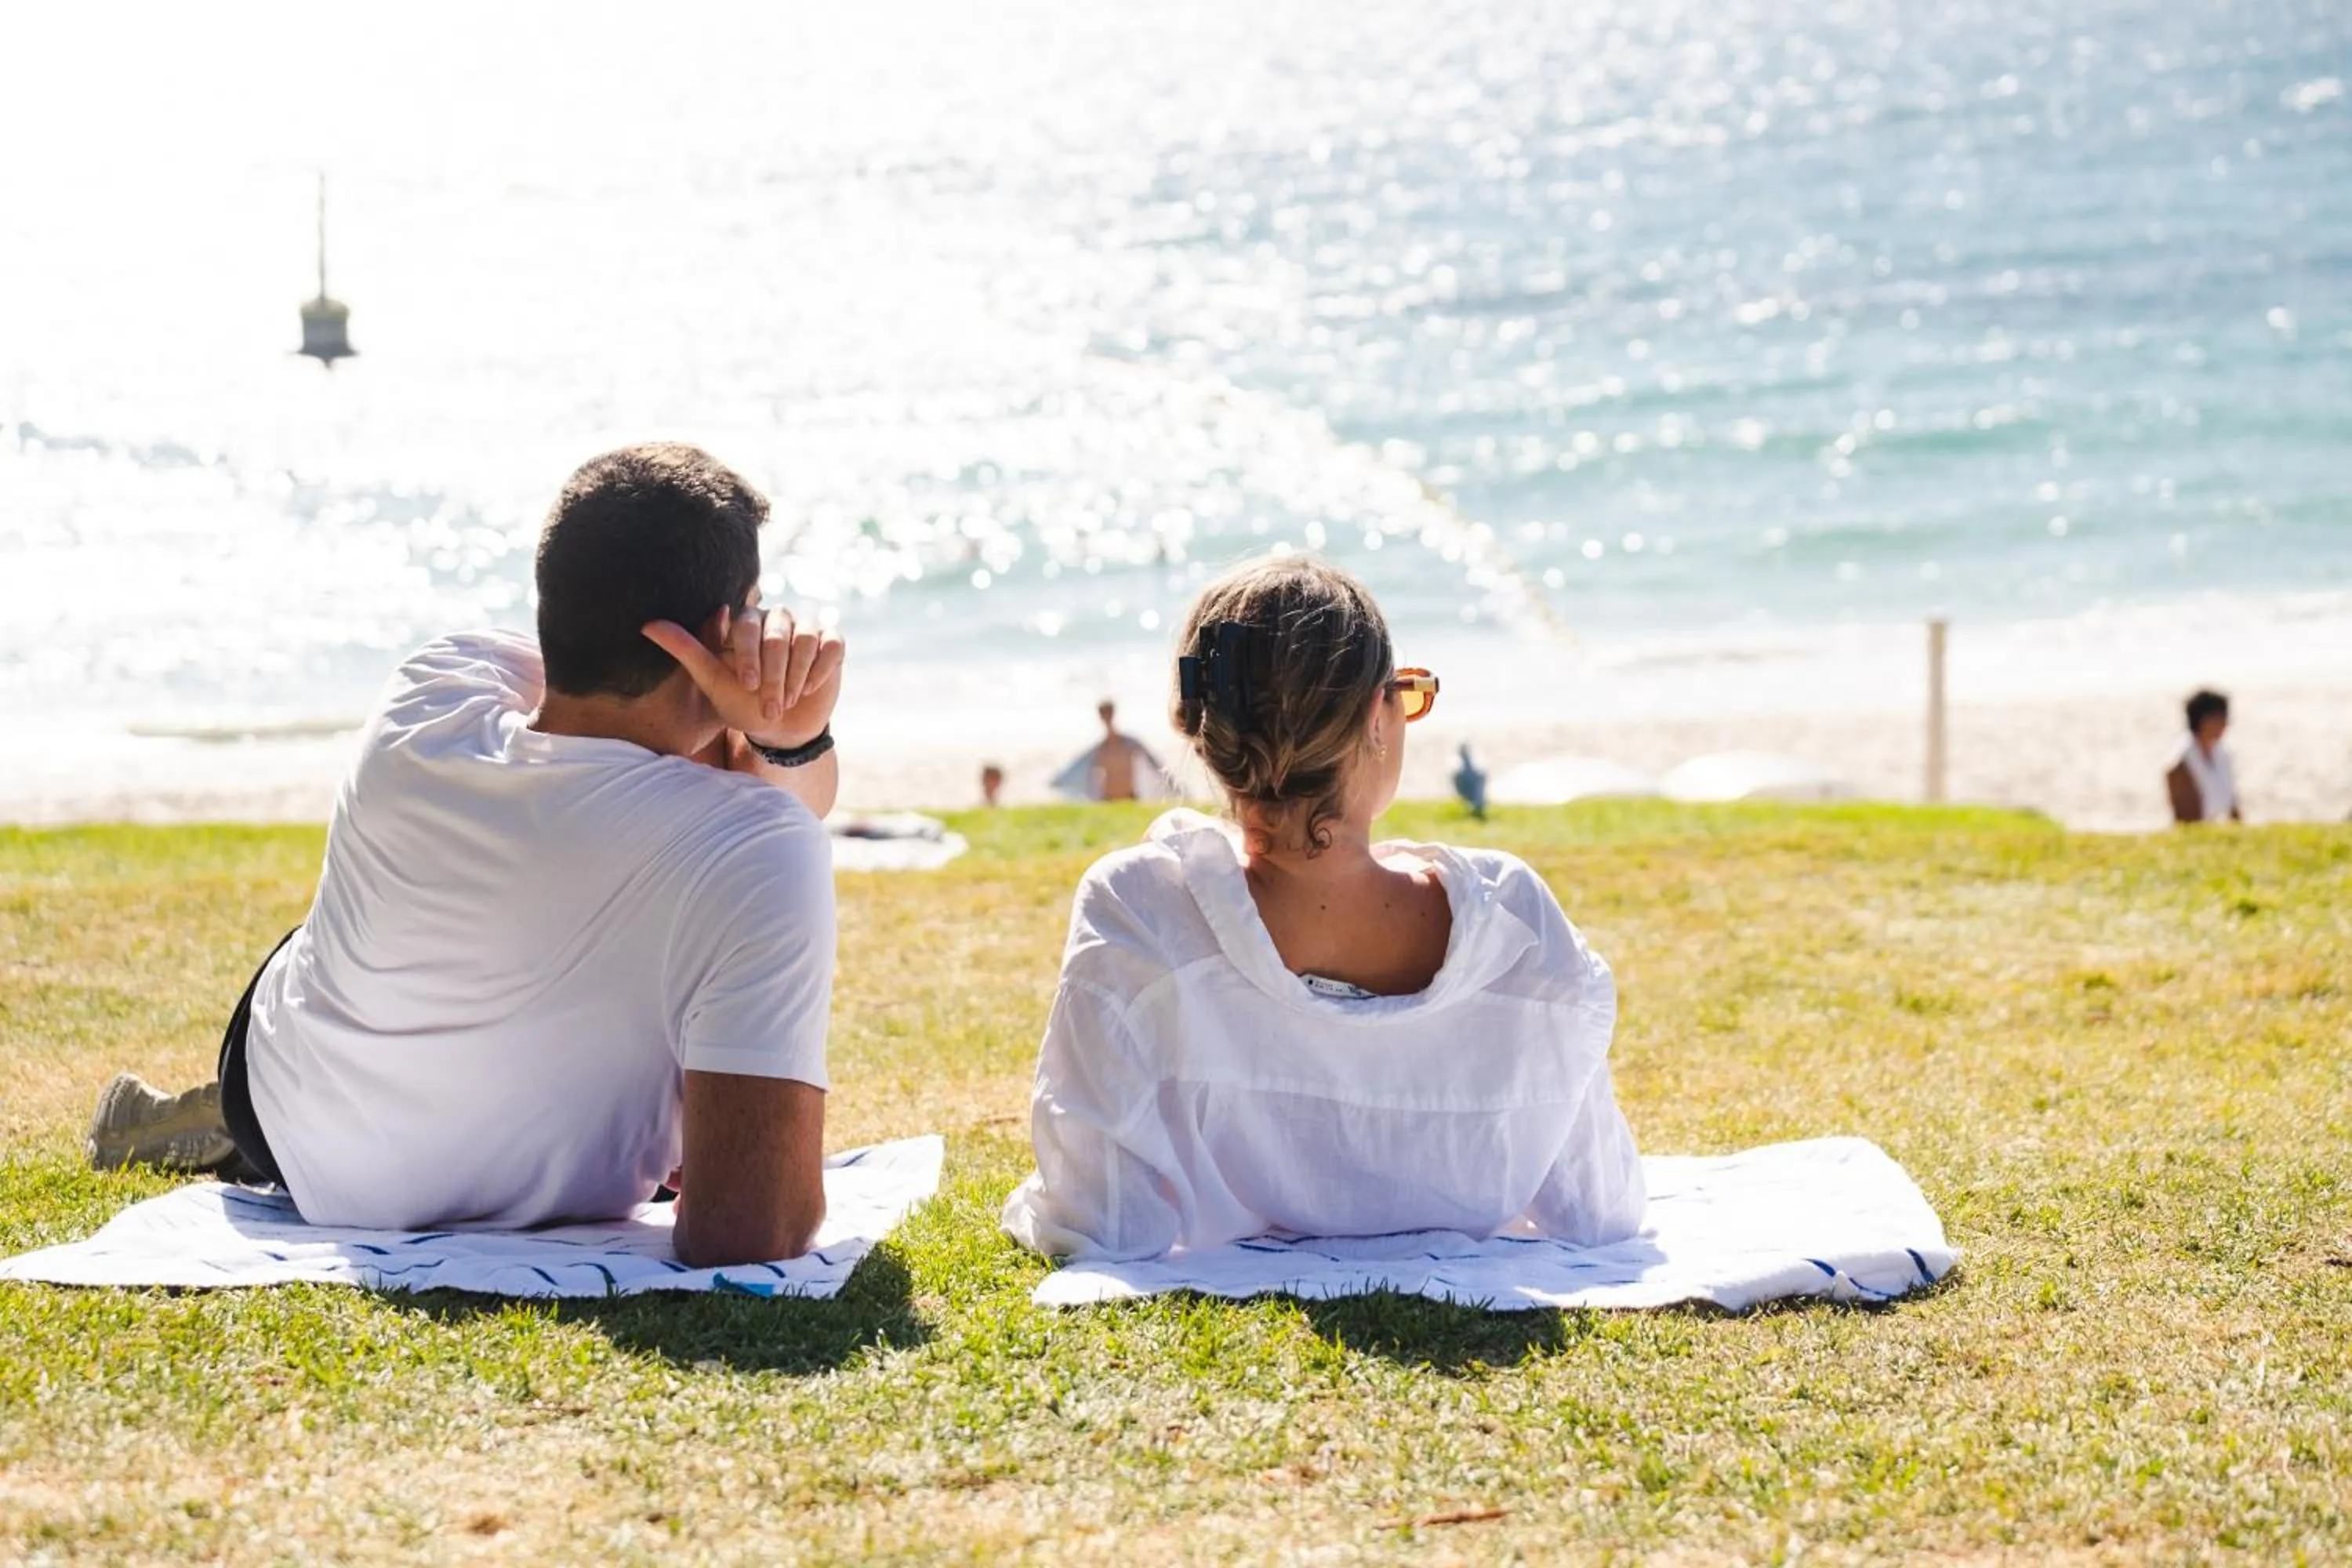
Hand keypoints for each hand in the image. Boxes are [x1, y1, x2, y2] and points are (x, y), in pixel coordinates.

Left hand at [643, 602, 844, 748]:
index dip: (749, 656)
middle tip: (770, 705)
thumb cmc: (741, 702)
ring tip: (788, 701)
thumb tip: (647, 624)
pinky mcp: (831, 643)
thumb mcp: (712, 680)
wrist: (779, 727)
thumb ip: (686, 651)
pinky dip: (821, 670)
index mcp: (746, 620)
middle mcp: (777, 617)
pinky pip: (832, 646)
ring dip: (797, 676)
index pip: (748, 625)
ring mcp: (806, 628)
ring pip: (806, 639)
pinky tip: (810, 689)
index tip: (746, 685)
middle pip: (779, 635)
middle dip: (774, 675)